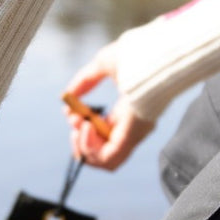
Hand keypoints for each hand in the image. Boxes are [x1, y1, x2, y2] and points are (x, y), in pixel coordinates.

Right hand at [65, 45, 154, 169]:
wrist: (152, 58)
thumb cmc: (134, 57)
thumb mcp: (104, 65)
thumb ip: (85, 80)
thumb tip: (68, 94)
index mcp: (128, 112)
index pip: (103, 132)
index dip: (82, 126)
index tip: (70, 112)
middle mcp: (131, 128)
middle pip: (101, 149)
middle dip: (79, 138)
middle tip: (73, 120)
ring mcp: (132, 135)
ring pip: (103, 161)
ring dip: (83, 147)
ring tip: (79, 125)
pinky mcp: (131, 139)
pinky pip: (108, 159)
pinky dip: (90, 148)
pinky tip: (85, 126)